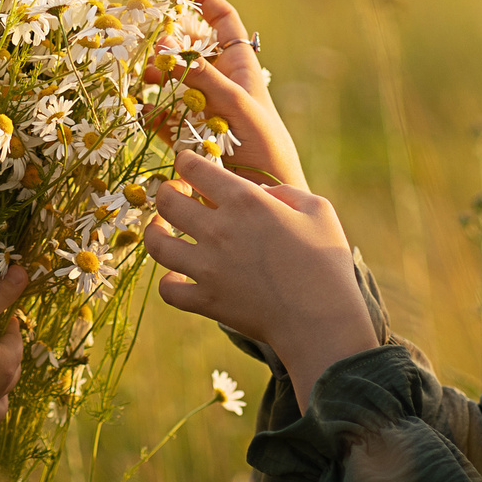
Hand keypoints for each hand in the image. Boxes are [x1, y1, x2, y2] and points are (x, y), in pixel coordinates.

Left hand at [147, 153, 379, 406]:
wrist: (321, 319)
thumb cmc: (326, 262)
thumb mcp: (317, 210)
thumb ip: (284, 192)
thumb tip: (259, 192)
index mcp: (245, 201)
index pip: (193, 168)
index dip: (185, 162)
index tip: (187, 165)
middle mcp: (218, 230)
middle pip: (167, 202)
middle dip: (166, 193)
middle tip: (175, 195)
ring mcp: (208, 267)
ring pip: (156, 244)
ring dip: (155, 232)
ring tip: (161, 230)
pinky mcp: (206, 300)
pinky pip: (168, 290)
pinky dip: (169, 283)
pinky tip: (178, 277)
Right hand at [152, 0, 304, 190]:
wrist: (266, 192)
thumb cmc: (265, 144)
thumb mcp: (239, 106)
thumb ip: (206, 78)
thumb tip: (170, 48)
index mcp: (240, 65)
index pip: (220, 19)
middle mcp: (219, 80)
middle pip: (186, 48)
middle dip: (166, 44)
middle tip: (152, 51)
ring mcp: (201, 106)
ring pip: (170, 80)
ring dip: (155, 77)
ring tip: (147, 82)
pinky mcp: (188, 133)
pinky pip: (163, 115)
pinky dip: (152, 112)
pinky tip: (147, 114)